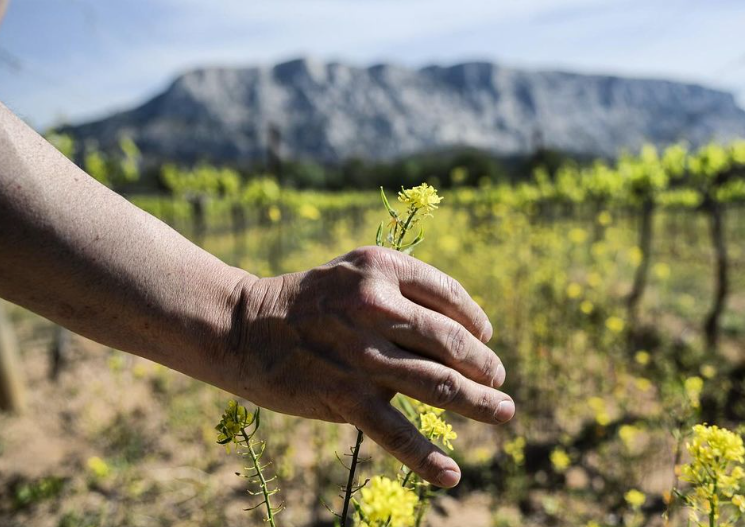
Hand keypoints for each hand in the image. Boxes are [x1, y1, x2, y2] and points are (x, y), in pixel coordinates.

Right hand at [223, 246, 513, 487]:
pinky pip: (395, 431)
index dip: (475, 320)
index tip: (485, 339)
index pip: (449, 295)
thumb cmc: (306, 299)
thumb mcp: (353, 273)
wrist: (243, 326)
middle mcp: (377, 306)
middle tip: (499, 381)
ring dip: (479, 403)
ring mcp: (362, 353)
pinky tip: (450, 474)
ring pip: (438, 384)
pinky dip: (426, 456)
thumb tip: (458, 331)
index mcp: (382, 270)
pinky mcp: (344, 395)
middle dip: (485, 366)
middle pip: (452, 342)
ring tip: (502, 413)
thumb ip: (401, 292)